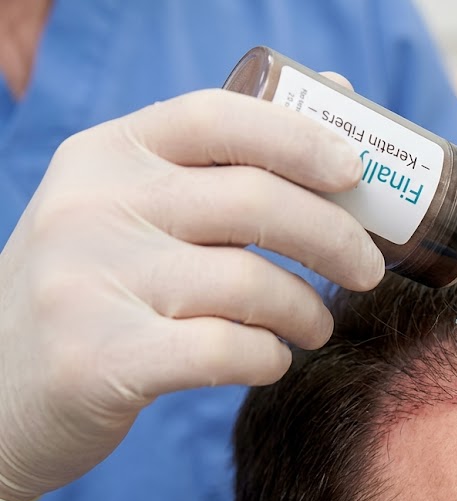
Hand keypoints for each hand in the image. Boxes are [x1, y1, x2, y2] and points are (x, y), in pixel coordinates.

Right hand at [0, 88, 381, 500]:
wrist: (0, 393)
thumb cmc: (99, 288)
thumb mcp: (132, 207)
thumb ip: (226, 159)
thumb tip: (342, 99)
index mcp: (107, 153)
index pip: (218, 117)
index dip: (301, 139)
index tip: (355, 175)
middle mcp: (91, 206)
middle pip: (254, 201)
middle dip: (336, 238)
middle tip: (368, 270)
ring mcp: (87, 282)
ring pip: (249, 283)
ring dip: (306, 310)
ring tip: (314, 326)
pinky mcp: (96, 359)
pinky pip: (224, 351)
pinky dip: (268, 357)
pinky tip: (269, 359)